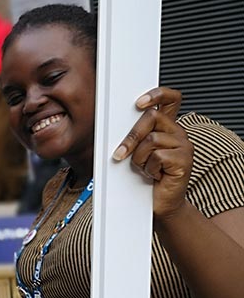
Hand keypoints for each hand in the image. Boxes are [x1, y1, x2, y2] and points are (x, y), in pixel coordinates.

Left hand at [112, 87, 193, 218]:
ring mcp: (184, 146)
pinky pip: (158, 155)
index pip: (169, 98)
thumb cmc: (145, 177)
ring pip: (151, 139)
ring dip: (139, 157)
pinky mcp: (184, 160)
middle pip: (152, 117)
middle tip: (120, 154)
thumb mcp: (136, 151)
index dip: (156, 94)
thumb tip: (112, 124)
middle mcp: (177, 132)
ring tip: (144, 168)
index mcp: (166, 127)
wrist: (158, 204)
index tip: (138, 102)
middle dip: (131, 136)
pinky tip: (154, 175)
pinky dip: (148, 167)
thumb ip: (133, 134)